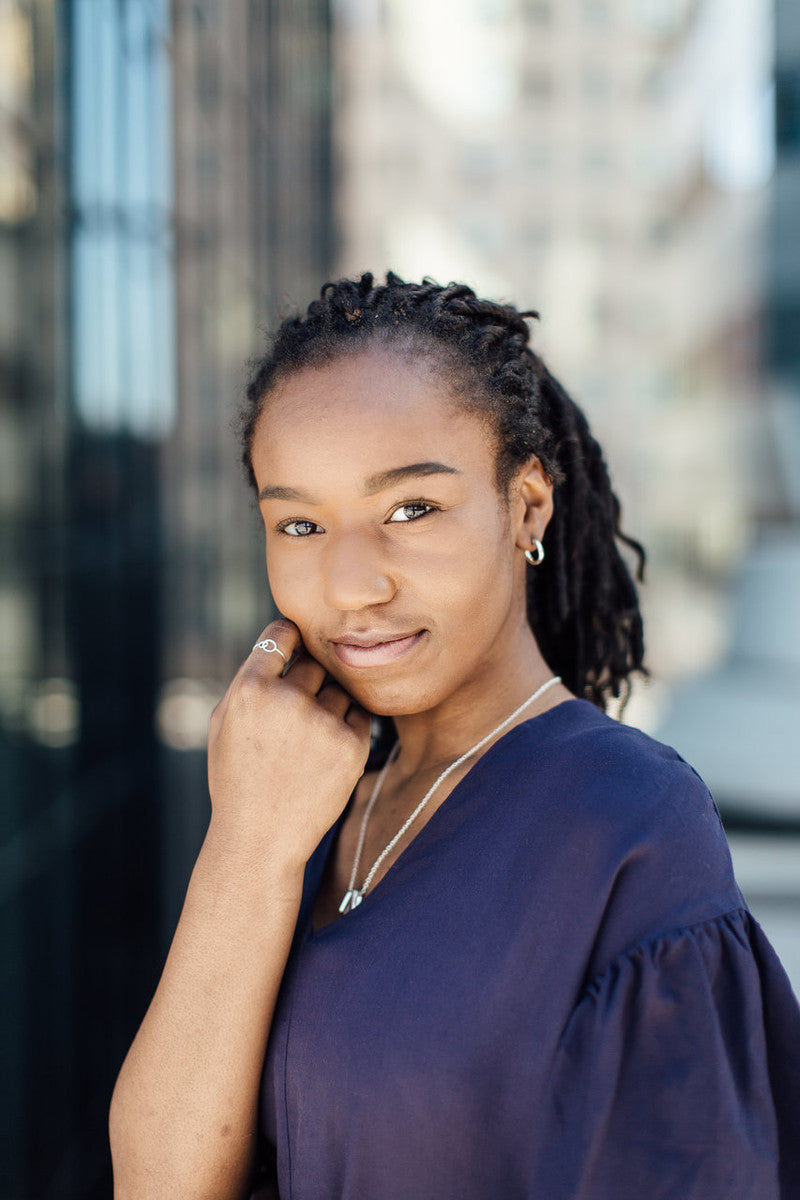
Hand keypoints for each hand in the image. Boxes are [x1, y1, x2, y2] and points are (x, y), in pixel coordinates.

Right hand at [207, 619, 370, 868]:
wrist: (260, 839)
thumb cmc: (237, 778)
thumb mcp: (223, 723)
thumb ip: (250, 678)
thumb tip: (284, 639)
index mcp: (250, 688)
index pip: (283, 632)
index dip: (290, 639)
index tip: (293, 651)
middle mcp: (288, 699)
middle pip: (315, 663)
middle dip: (309, 682)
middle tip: (296, 715)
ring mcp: (323, 723)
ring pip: (339, 690)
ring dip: (329, 706)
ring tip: (307, 742)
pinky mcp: (352, 745)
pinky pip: (359, 715)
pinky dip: (345, 727)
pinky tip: (323, 753)